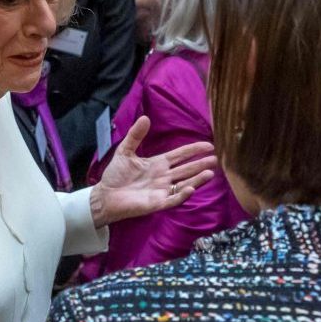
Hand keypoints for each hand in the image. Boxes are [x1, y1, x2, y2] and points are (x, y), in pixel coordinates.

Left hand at [89, 116, 217, 227]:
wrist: (105, 195)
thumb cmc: (115, 175)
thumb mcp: (125, 151)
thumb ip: (135, 136)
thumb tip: (146, 118)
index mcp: (158, 164)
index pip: (180, 155)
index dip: (193, 150)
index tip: (208, 145)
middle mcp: (163, 177)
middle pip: (186, 169)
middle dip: (200, 164)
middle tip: (215, 160)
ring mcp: (162, 190)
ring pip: (184, 184)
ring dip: (197, 179)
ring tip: (210, 173)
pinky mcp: (156, 203)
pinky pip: (172, 199)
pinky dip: (182, 194)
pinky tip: (190, 188)